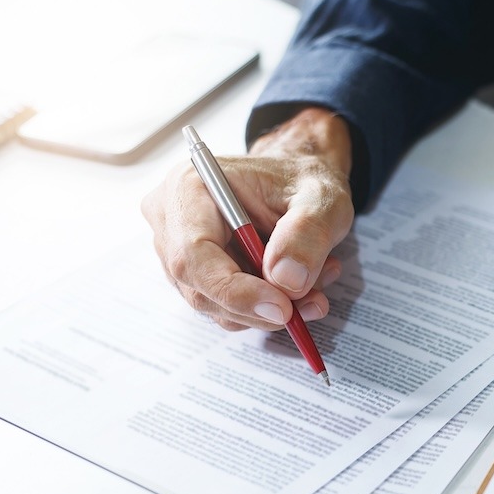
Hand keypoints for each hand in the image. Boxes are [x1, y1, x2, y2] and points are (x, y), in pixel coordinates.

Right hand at [141, 107, 353, 330]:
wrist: (300, 187)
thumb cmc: (302, 182)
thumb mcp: (320, 198)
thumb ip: (307, 234)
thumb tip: (286, 280)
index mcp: (191, 186)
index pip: (193, 255)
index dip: (235, 291)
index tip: (282, 307)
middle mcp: (173, 219)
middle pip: (202, 289)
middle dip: (260, 307)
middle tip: (311, 302)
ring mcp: (181, 251)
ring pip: (217, 306)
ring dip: (270, 310)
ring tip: (315, 283)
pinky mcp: (199, 276)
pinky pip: (228, 309)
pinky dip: (267, 309)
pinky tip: (297, 285)